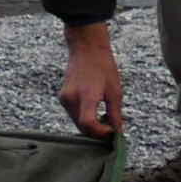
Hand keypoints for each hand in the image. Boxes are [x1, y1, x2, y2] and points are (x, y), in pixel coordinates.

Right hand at [58, 21, 123, 139]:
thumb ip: (115, 114)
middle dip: (97, 132)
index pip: (88, 124)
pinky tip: (96, 111)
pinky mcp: (63, 97)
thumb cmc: (103, 67)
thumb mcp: (115, 91)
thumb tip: (117, 131)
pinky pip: (74, 115)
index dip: (100, 133)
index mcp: (86, 95)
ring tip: (106, 119)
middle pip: (82, 127)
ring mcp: (64, 98)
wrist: (86, 49)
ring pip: (77, 122)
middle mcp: (71, 98)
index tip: (112, 132)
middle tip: (112, 128)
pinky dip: (85, 118)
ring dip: (91, 126)